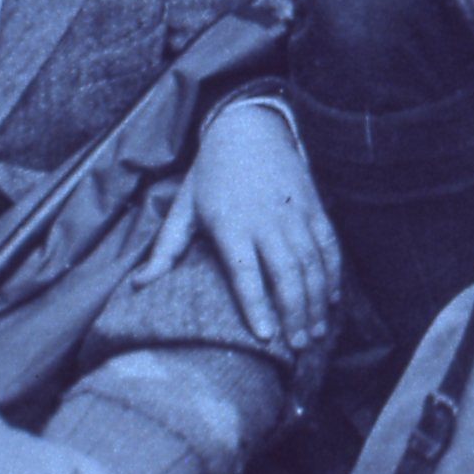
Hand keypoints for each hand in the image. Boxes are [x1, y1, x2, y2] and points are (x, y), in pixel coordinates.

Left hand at [133, 102, 338, 350]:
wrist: (250, 127)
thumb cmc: (211, 173)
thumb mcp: (184, 207)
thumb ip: (165, 249)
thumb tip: (139, 286)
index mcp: (231, 224)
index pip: (246, 272)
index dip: (257, 305)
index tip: (266, 336)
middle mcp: (267, 222)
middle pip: (287, 273)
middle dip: (296, 313)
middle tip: (298, 346)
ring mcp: (294, 214)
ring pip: (312, 264)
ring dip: (316, 301)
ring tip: (315, 333)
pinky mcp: (314, 208)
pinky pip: (328, 245)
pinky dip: (334, 274)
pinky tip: (332, 299)